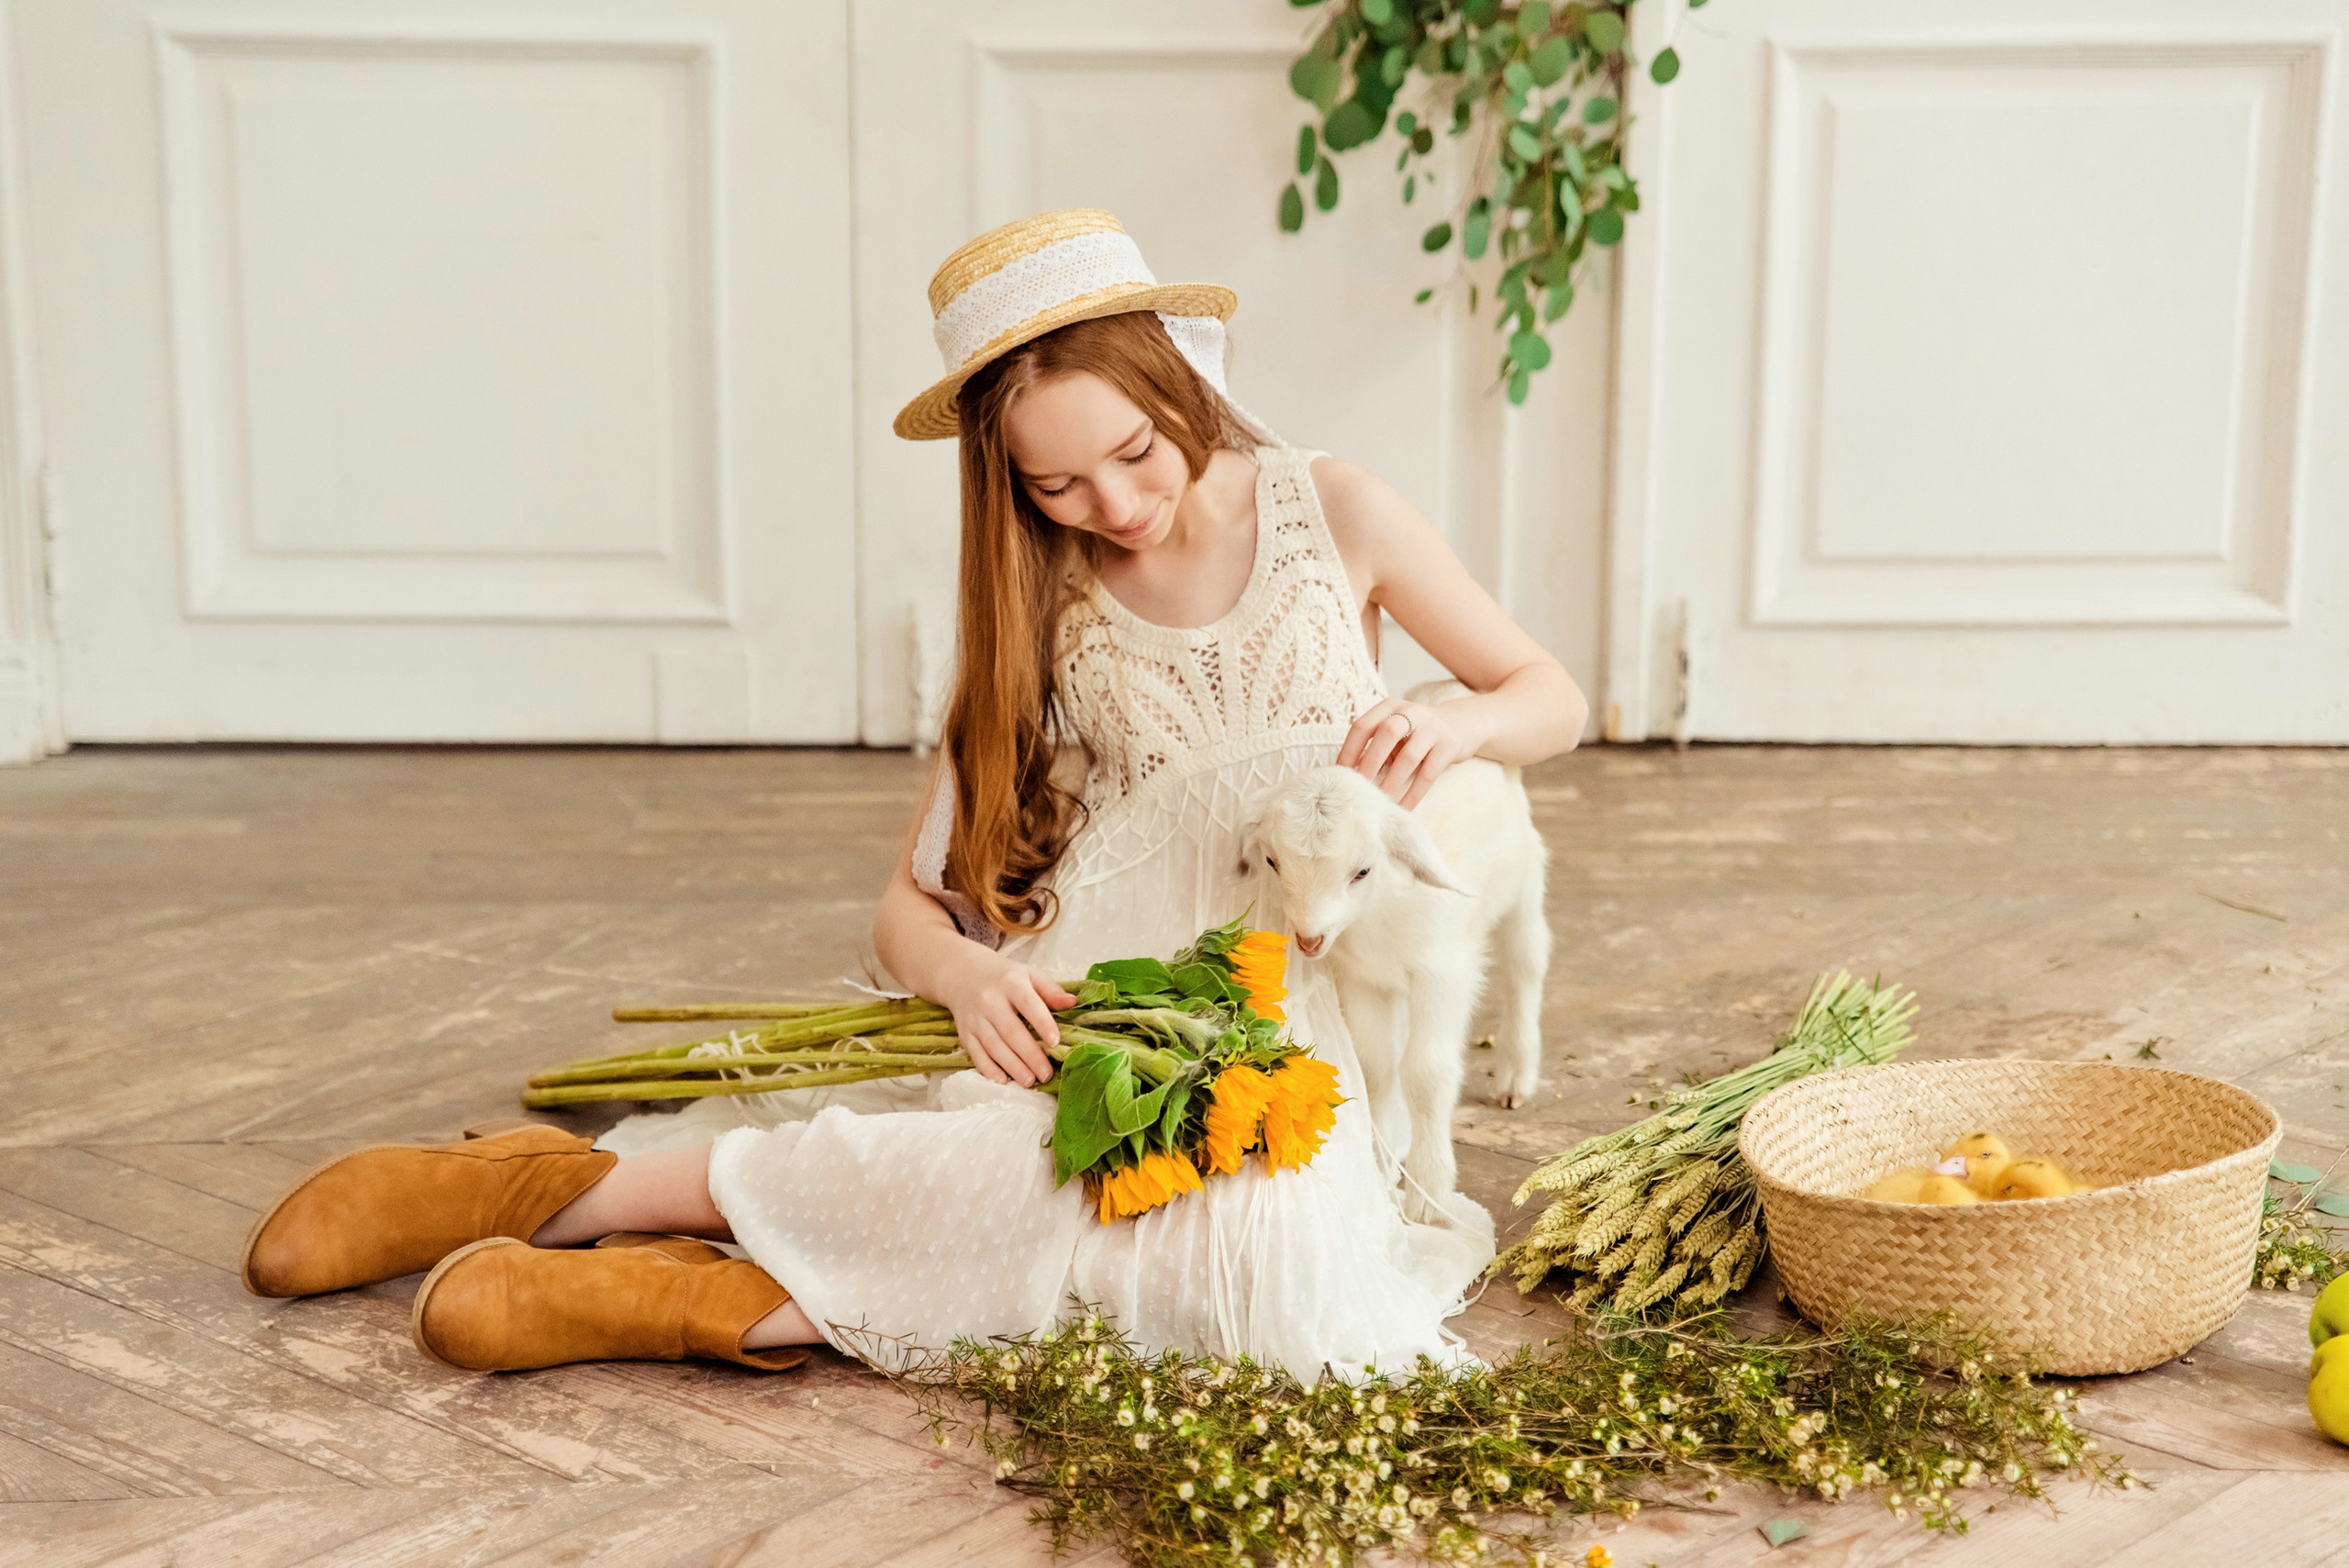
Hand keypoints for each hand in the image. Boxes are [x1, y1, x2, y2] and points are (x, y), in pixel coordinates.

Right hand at [934, 948, 1074, 1087]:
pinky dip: (988, 1069)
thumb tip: (1072, 1003)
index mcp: (1011, 983)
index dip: (1042, 1023)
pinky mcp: (965, 1033)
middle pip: (1010, 1031)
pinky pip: (976, 1054)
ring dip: (1012, 1066)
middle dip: (1029, 1055)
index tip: (1055, 1041)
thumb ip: (1050, 990)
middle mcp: (990, 1001)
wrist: (963, 974)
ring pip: (994, 1046)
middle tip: (1046, 1074)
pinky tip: (1002, 1080)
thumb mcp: (1029, 974)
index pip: (1028, 1003)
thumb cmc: (1004, 978)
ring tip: (1029, 1081)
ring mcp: (975, 1018)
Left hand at [1338, 696, 1485, 807]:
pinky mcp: (1449, 745)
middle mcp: (1411, 712)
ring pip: (1409, 755)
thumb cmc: (1418, 733)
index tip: (1339, 774)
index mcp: (1390, 707)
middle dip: (1370, 763)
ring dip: (1392, 781)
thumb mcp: (1396, 731)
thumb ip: (1375, 746)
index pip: (1363, 725)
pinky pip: (1429, 773)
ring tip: (1381, 801)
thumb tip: (1346, 775)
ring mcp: (1432, 727)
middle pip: (1386, 734)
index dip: (1349, 750)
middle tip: (1359, 788)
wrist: (1463, 724)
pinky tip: (1404, 808)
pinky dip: (1414, 793)